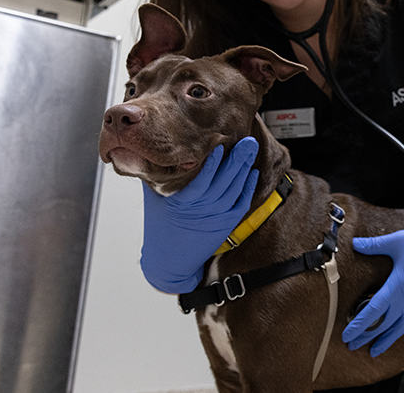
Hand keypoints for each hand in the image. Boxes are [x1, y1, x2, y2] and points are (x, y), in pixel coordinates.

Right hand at [140, 137, 259, 293]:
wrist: (168, 262)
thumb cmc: (158, 227)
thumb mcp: (153, 199)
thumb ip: (155, 175)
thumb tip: (151, 150)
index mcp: (182, 203)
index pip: (201, 180)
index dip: (212, 163)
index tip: (220, 144)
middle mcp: (202, 210)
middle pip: (224, 182)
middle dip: (237, 160)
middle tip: (248, 141)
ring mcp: (216, 217)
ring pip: (234, 190)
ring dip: (244, 169)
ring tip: (250, 149)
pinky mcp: (226, 224)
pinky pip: (241, 203)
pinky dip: (248, 187)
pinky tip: (252, 172)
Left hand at [343, 215, 403, 356]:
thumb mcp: (396, 242)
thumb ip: (373, 245)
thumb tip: (355, 243)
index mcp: (396, 287)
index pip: (372, 312)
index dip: (359, 325)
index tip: (347, 336)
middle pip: (382, 325)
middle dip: (366, 336)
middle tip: (352, 345)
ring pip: (399, 330)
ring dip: (386, 341)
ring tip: (374, 352)